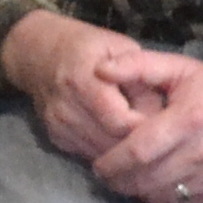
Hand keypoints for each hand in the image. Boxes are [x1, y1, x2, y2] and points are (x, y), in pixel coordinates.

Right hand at [0, 11, 146, 163]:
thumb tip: (161, 118)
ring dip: (123, 153)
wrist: (38, 53)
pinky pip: (88, 155)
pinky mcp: (55, 138)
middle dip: (137, 145)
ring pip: (100, 155)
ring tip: (143, 143)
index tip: (165, 125)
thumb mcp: (121, 49)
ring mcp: (57, 125)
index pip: (119, 121)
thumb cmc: (87, 46)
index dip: (145, 127)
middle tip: (160, 142)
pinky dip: (107, 153)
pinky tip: (118, 141)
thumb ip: (141, 81)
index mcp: (82, 79)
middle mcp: (65, 107)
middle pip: (110, 143)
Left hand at [86, 51, 202, 202]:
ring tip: (130, 178)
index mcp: (190, 119)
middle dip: (119, 181)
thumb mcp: (180, 68)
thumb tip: (99, 70)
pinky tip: (157, 186)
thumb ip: (138, 65)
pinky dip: (162, 201)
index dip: (112, 162)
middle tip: (107, 174)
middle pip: (145, 180)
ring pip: (159, 198)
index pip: (139, 151)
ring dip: (138, 192)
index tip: (97, 165)